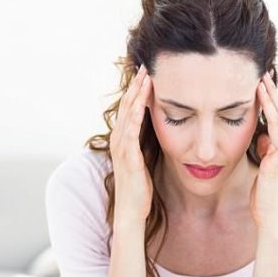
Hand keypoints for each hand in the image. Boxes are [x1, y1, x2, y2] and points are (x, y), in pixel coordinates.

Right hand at [109, 64, 153, 226]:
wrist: (131, 211)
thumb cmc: (138, 188)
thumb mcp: (143, 160)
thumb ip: (145, 144)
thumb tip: (158, 130)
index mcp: (124, 140)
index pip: (131, 109)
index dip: (138, 90)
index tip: (149, 73)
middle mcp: (119, 140)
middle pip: (127, 106)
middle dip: (137, 85)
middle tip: (146, 65)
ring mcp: (122, 148)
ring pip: (128, 114)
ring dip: (136, 95)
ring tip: (145, 76)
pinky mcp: (128, 157)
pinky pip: (131, 132)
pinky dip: (136, 115)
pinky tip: (142, 103)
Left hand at [249, 71, 277, 237]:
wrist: (271, 218)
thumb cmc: (265, 196)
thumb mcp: (263, 168)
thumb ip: (265, 152)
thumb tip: (263, 138)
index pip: (277, 119)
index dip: (270, 101)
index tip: (262, 83)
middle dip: (272, 94)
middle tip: (264, 74)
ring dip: (271, 103)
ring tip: (263, 85)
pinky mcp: (276, 164)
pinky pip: (277, 140)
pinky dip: (275, 125)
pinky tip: (271, 113)